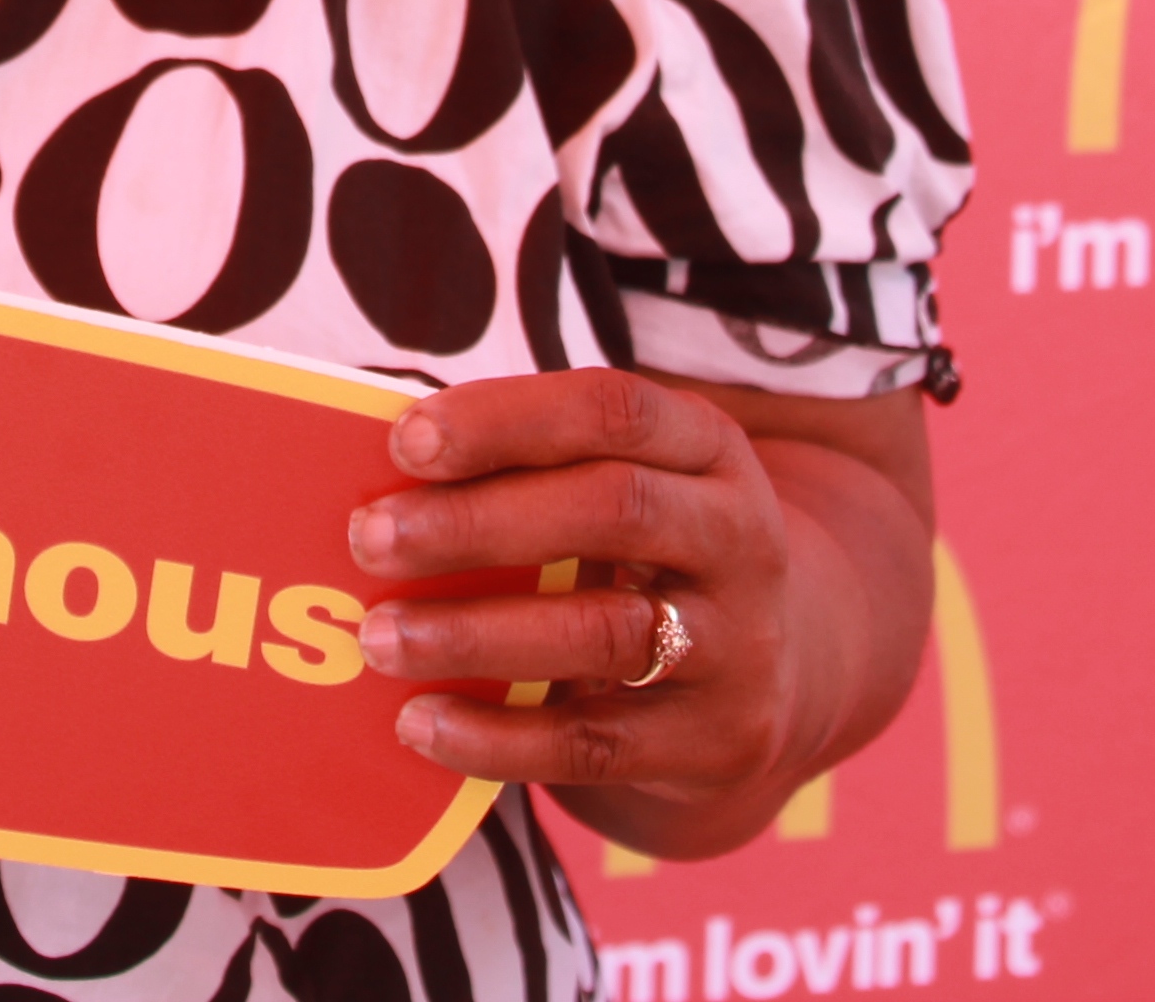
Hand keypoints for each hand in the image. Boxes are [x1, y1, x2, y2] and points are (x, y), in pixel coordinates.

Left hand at [341, 367, 932, 856]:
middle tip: (370, 539)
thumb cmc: (649, 552)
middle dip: (478, 523)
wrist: (784, 674)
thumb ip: (531, 467)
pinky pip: (598, 744)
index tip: (405, 439)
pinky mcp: (718, 741)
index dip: (505, 419)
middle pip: (612, 509)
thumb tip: (375, 464)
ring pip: (604, 633)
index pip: (612, 410)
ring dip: (477, 634)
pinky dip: (499, 739)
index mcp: (707, 450)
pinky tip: (421, 723)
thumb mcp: (627, 484)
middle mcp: (740, 537)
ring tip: (380, 637)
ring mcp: (740, 645)